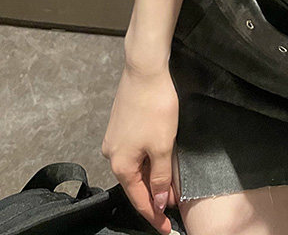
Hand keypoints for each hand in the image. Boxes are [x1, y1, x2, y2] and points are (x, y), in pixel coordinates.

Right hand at [101, 63, 179, 233]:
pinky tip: (161, 158)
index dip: (154, 216)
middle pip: (135, 184)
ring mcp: (115, 139)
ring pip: (136, 167)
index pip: (138, 200)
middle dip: (154, 196)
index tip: (167, 228)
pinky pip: (135, 152)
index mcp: (121, 165)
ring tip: (170, 184)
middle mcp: (112, 154)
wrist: (145, 70)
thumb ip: (160, 178)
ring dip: (152, 176)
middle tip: (173, 205)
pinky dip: (148, 160)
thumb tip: (156, 203)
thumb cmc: (155, 107)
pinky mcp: (121, 125)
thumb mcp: (163, 146)